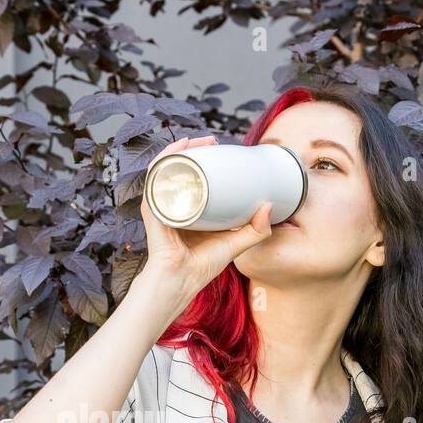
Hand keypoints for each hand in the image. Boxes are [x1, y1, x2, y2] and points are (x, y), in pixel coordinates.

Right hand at [136, 135, 273, 304]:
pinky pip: (155, 179)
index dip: (204, 159)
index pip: (192, 176)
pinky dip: (163, 162)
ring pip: (166, 168)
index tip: (220, 148)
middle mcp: (172, 203)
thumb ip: (255, 230)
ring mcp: (160, 204)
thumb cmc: (201, 268)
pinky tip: (176, 151)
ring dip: (179, 149)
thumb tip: (270, 206)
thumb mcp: (235, 245)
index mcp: (188, 209)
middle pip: (178, 167)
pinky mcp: (153, 208)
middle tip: (212, 140)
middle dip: (193, 149)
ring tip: (196, 141)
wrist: (180, 282)